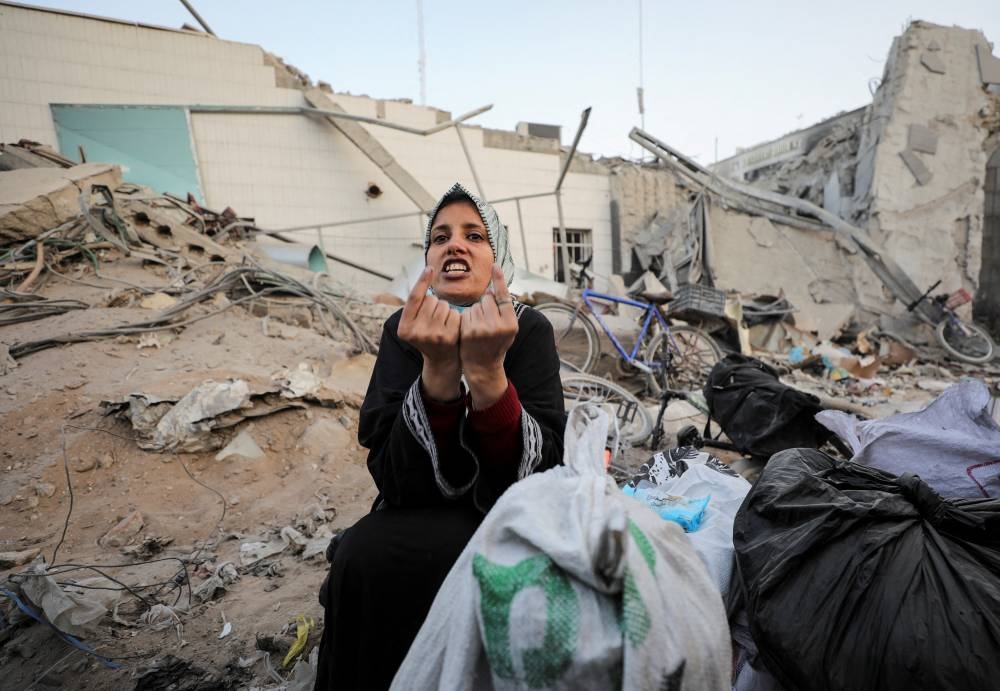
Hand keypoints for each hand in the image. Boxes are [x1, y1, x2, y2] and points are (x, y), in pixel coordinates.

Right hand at [398, 266, 461, 399]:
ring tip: (442, 324)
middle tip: (434, 320)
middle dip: (435, 304)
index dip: (422, 281)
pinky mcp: (448, 336)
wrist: (442, 361)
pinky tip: (451, 328)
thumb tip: (426, 274)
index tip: (429, 267)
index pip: (414, 298)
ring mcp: (433, 334)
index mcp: (404, 328)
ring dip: (445, 310)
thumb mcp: (414, 325)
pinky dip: (454, 317)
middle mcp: (416, 331)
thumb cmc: (428, 335)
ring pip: (443, 305)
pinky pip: (454, 313)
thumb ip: (416, 306)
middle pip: (431, 300)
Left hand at [460, 264, 518, 408]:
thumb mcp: (508, 329)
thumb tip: (493, 289)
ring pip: (476, 305)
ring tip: (479, 329)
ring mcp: (482, 328)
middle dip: (486, 305)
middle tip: (487, 322)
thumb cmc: (496, 344)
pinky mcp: (468, 331)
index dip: (499, 280)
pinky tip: (470, 331)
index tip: (494, 265)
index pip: (504, 296)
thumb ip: (504, 310)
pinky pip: (466, 313)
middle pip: (488, 299)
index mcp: (511, 324)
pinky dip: (467, 318)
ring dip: (476, 312)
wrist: (482, 366)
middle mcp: (498, 325)